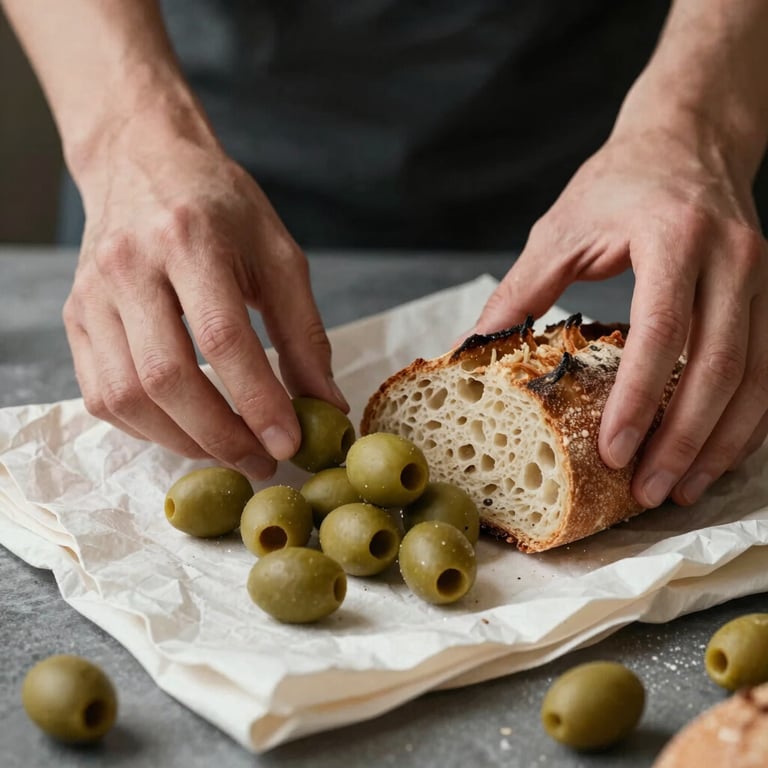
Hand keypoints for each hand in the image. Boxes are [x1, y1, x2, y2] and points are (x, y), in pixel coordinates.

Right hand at [63, 118, 346, 478]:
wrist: (141, 160)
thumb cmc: (221, 206)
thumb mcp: (278, 254)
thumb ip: (304, 332)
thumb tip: (327, 404)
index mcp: (190, 240)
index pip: (222, 338)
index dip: (257, 401)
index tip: (289, 442)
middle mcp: (130, 266)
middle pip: (165, 378)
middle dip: (220, 436)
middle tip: (262, 461)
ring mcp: (93, 294)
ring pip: (127, 395)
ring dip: (183, 440)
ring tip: (230, 451)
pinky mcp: (76, 317)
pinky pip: (101, 394)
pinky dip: (147, 427)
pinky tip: (185, 428)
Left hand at [474, 127, 767, 507]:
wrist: (687, 138)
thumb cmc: (618, 183)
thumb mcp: (558, 230)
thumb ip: (518, 292)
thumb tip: (469, 350)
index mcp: (673, 236)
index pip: (662, 330)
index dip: (641, 399)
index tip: (615, 452)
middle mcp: (732, 257)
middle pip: (720, 366)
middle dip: (684, 439)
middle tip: (647, 491)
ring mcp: (764, 276)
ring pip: (757, 378)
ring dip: (721, 442)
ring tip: (681, 488)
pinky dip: (746, 421)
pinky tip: (715, 453)